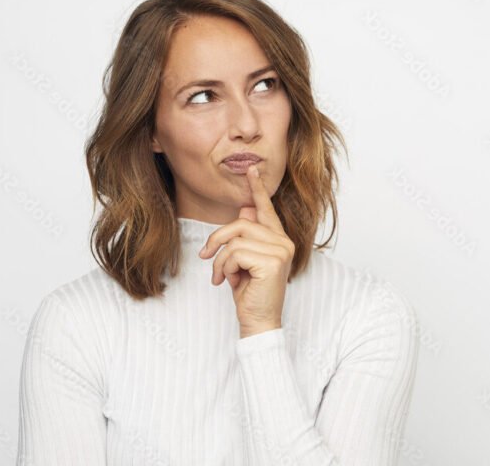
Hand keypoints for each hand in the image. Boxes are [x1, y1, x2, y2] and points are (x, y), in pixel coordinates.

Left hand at [197, 164, 294, 337]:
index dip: (257, 189)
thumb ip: (246, 237)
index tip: (251, 168)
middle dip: (217, 240)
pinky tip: (227, 282)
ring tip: (221, 277)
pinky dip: (224, 268)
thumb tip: (245, 209)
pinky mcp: (272, 262)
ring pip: (235, 239)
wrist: (258, 321)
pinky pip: (235, 253)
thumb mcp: (243, 262)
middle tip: (206, 258)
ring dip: (220, 260)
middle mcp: (284, 242)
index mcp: (278, 239)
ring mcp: (281, 251)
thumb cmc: (250, 293)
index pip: (266, 209)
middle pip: (241, 223)